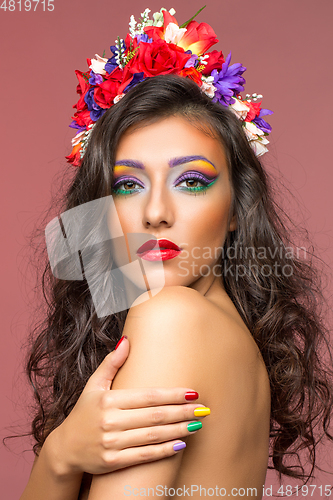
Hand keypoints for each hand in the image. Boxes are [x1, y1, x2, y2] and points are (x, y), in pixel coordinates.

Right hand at [45, 336, 209, 476]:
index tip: (193, 393)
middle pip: (154, 416)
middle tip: (204, 409)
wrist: (65, 448)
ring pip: (152, 436)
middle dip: (182, 412)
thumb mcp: (93, 385)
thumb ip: (111, 363)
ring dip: (178, 430)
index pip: (147, 396)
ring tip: (198, 425)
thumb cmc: (84, 412)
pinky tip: (180, 444)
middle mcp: (110, 421)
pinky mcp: (112, 462)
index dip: (172, 394)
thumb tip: (127, 340)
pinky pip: (143, 456)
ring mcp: (111, 443)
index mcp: (108, 400)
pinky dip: (163, 450)